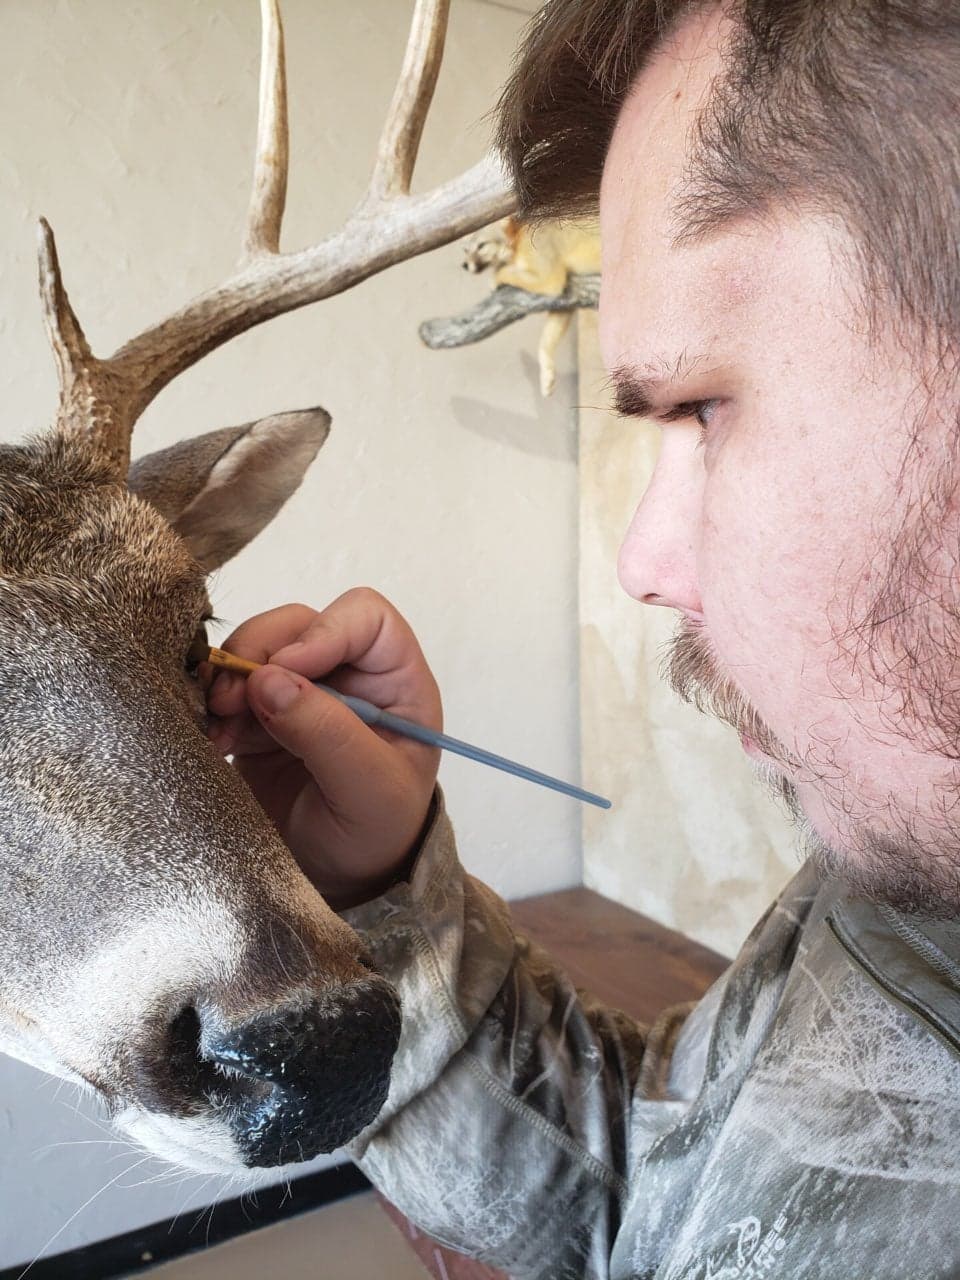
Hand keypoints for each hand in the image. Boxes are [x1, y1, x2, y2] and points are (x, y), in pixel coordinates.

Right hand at [205, 588, 441, 908]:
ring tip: (218, 721)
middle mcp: (349, 676)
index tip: (286, 669)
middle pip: (299, 625)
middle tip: (232, 698)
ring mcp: (301, 694)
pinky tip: (212, 737)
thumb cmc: (376, 835)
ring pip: (256, 649)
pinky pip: (228, 687)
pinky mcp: (259, 719)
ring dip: (229, 677)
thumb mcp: (369, 791)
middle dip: (260, 651)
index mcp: (396, 682)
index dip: (324, 631)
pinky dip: (212, 703)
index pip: (366, 618)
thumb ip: (329, 735)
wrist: (340, 882)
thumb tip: (270, 679)